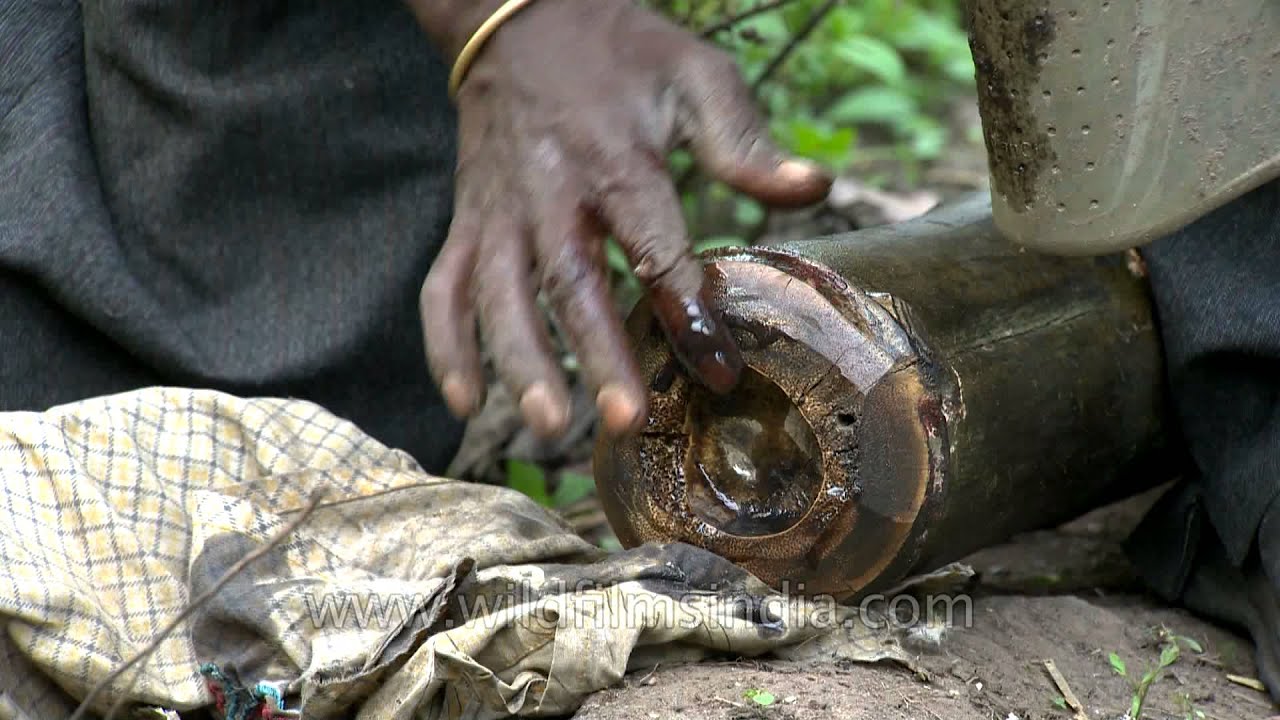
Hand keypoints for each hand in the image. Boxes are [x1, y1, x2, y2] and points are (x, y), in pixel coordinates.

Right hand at [416, 0, 831, 438]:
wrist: (521, 16)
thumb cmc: (623, 54)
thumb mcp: (695, 75)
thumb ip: (746, 143)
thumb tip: (814, 189)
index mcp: (615, 160)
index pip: (654, 247)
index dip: (686, 312)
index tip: (720, 371)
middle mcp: (549, 193)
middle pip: (568, 282)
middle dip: (596, 354)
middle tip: (624, 420)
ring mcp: (499, 211)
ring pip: (498, 295)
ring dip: (519, 362)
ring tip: (549, 426)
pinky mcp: (468, 221)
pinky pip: (444, 288)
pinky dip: (446, 346)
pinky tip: (469, 404)